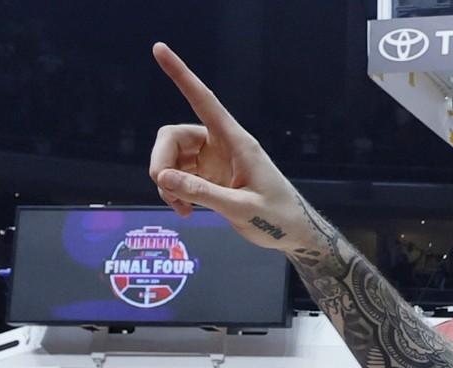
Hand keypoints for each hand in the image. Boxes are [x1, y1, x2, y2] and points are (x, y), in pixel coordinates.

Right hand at [148, 43, 315, 251]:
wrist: (294, 234)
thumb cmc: (278, 217)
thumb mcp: (241, 207)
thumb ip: (202, 193)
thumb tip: (161, 177)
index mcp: (235, 141)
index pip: (203, 100)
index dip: (181, 75)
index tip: (159, 49)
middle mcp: (221, 146)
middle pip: (174, 136)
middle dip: (161, 160)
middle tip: (163, 188)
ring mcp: (214, 163)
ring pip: (173, 159)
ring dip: (167, 183)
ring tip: (181, 209)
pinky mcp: (210, 180)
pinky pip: (179, 178)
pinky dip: (175, 193)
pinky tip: (185, 212)